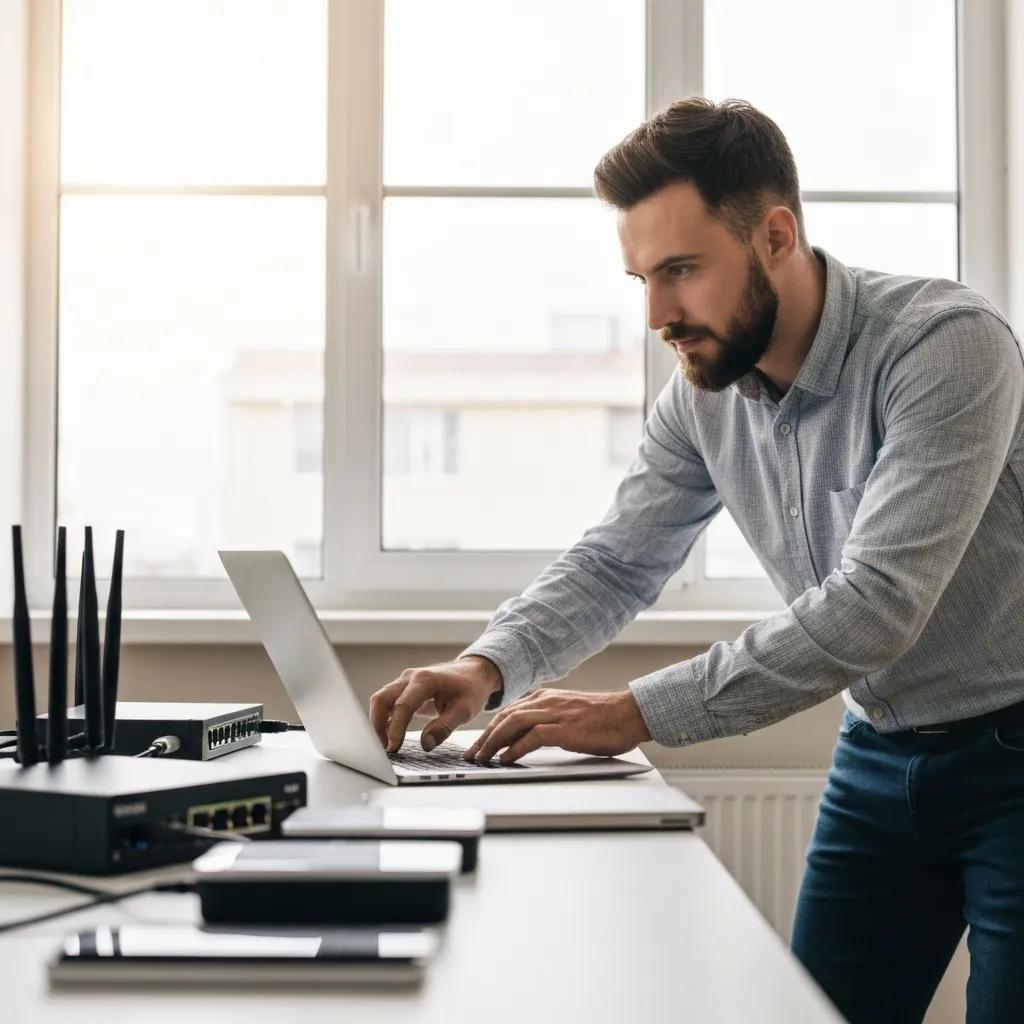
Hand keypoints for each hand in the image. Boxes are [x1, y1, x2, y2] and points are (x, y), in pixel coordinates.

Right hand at [369, 656, 502, 753]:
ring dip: (378, 722)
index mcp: (425, 680)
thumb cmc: (470, 689)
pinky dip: (384, 719)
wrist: (474, 673)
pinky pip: (388, 703)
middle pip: (382, 699)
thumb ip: (444, 727)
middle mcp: (410, 677)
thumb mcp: (464, 710)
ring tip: (385, 746)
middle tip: (383, 749)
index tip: (393, 748)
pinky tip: (388, 737)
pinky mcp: (405, 690)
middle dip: (377, 725)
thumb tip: (425, 745)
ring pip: (381, 700)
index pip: (403, 705)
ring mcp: (405, 682)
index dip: (396, 728)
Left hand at [463, 688, 651, 764]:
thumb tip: (526, 741)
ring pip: (513, 724)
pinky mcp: (565, 728)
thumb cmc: (604, 718)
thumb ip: (548, 722)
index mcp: (546, 697)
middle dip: (485, 736)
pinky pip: (533, 737)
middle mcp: (546, 702)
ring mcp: (555, 713)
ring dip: (494, 742)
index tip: (479, 743)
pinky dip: (516, 747)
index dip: (491, 728)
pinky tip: (507, 759)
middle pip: (505, 717)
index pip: (510, 711)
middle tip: (472, 754)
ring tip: (483, 758)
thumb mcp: (569, 715)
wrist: (629, 713)